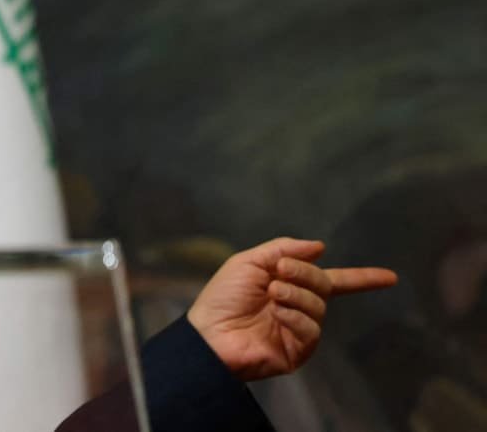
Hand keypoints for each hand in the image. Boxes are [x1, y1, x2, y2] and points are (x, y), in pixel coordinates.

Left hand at [186, 237, 397, 380]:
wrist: (207, 333)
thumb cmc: (222, 297)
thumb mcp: (249, 262)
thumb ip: (283, 249)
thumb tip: (320, 246)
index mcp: (290, 286)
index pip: (333, 281)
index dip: (362, 279)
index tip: (390, 277)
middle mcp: (299, 308)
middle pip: (324, 284)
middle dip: (305, 273)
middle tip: (281, 271)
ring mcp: (299, 330)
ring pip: (318, 305)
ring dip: (295, 294)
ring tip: (272, 294)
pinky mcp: (297, 351)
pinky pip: (311, 329)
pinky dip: (295, 316)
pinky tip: (277, 314)